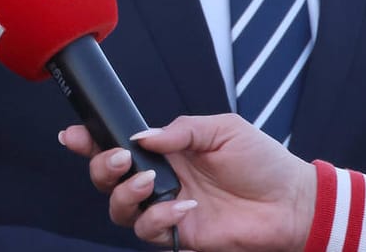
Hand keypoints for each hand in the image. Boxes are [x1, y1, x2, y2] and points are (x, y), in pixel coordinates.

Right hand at [59, 114, 315, 251]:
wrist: (293, 203)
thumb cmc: (261, 162)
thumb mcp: (221, 129)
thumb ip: (179, 130)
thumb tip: (140, 136)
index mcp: (164, 150)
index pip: (116, 143)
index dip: (88, 140)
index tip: (71, 135)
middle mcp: (158, 179)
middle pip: (105, 178)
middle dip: (100, 166)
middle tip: (119, 158)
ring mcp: (166, 209)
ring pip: (119, 208)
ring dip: (126, 194)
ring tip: (151, 182)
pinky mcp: (180, 235)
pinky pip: (150, 231)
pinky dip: (159, 218)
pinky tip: (184, 207)